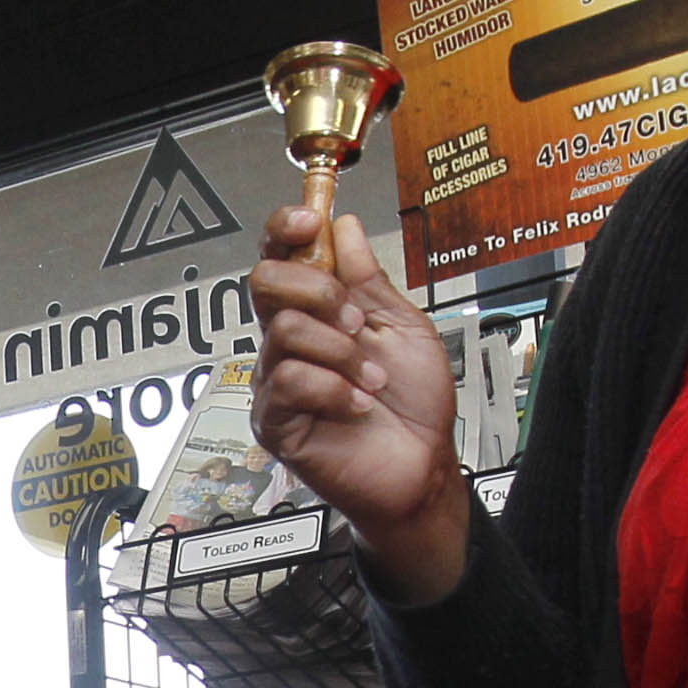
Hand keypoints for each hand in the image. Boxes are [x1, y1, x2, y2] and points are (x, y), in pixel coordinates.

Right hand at [248, 205, 472, 604]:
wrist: (423, 466)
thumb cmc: (414, 405)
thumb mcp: (405, 326)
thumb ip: (370, 280)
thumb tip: (345, 227)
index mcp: (316, 313)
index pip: (280, 257)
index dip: (286, 229)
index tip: (311, 221)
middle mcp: (290, 344)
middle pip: (265, 282)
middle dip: (318, 290)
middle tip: (358, 322)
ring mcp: (278, 382)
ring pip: (284, 332)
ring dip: (342, 352)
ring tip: (371, 379)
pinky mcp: (276, 422)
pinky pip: (289, 383)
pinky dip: (334, 390)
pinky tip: (357, 406)